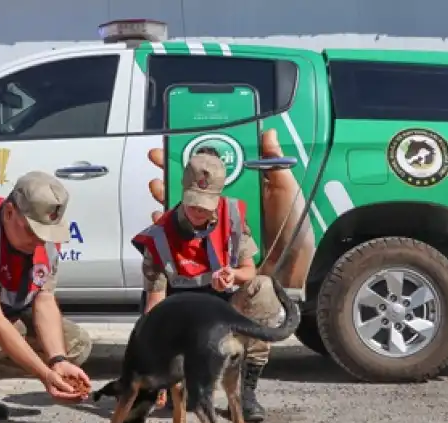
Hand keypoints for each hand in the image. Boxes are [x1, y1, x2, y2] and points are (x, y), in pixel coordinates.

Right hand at [42, 362, 90, 401]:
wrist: (46, 375)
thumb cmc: (51, 376)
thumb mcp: (57, 379)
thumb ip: (64, 385)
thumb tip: (72, 391)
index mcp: (55, 394)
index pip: (67, 397)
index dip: (75, 396)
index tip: (81, 394)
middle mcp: (56, 397)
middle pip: (68, 400)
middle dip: (77, 399)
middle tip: (85, 397)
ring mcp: (58, 397)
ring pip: (69, 400)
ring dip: (76, 399)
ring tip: (84, 397)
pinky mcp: (60, 395)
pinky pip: (68, 398)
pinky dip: (73, 397)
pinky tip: (79, 395)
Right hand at [145, 128, 315, 288]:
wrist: (288, 265)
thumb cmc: (291, 225)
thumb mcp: (285, 190)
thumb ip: (274, 164)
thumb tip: (268, 133)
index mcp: (239, 190)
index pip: (211, 169)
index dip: (193, 155)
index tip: (175, 141)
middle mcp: (223, 207)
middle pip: (191, 187)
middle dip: (171, 172)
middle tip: (156, 160)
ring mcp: (214, 227)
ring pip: (184, 209)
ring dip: (166, 196)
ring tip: (156, 186)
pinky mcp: (209, 249)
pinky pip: (183, 237)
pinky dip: (168, 228)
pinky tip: (160, 217)